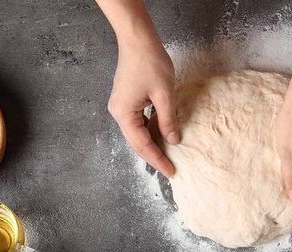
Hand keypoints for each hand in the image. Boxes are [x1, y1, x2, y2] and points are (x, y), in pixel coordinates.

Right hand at [107, 37, 178, 176]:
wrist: (138, 40)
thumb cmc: (150, 62)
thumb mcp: (164, 94)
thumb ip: (168, 120)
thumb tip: (173, 141)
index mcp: (124, 114)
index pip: (143, 145)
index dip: (158, 159)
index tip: (171, 171)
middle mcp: (118, 112)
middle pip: (136, 143)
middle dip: (153, 157)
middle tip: (170, 170)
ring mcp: (120, 106)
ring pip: (136, 134)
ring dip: (150, 145)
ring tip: (166, 157)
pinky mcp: (125, 100)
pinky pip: (137, 123)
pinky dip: (148, 132)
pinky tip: (159, 138)